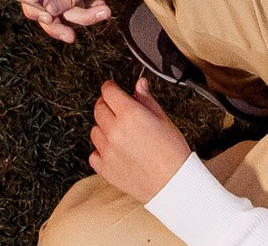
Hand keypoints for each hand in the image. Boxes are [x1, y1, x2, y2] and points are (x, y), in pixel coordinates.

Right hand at [17, 0, 167, 42]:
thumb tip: (46, 13)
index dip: (31, 5)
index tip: (47, 19)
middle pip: (42, 6)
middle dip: (57, 23)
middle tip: (69, 37)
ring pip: (62, 14)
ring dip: (82, 18)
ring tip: (103, 12)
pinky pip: (76, 14)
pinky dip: (89, 16)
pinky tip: (104, 9)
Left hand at [88, 79, 191, 204]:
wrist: (173, 183)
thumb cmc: (172, 152)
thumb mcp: (163, 119)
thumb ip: (146, 99)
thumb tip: (140, 84)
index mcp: (130, 114)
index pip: (109, 92)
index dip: (110, 87)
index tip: (112, 88)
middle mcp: (114, 130)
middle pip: (99, 109)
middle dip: (106, 105)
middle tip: (117, 109)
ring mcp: (107, 150)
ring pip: (95, 131)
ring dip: (103, 128)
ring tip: (119, 133)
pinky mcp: (105, 169)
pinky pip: (94, 154)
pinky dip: (101, 151)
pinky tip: (114, 151)